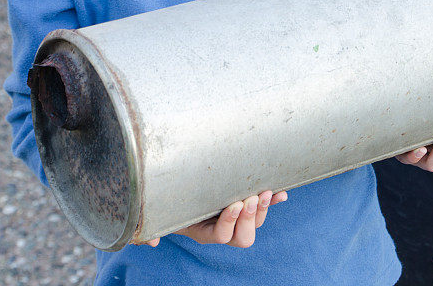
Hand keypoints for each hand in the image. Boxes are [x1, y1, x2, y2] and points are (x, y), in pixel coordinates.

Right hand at [134, 190, 287, 247]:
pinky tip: (282, 194)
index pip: (221, 236)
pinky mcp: (244, 202)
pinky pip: (262, 206)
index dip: (230, 223)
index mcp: (204, 231)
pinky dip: (272, 201)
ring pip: (255, 222)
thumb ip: (151, 229)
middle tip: (250, 197)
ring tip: (266, 191)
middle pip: (243, 236)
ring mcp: (235, 216)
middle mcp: (222, 227)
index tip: (234, 204)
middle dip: (249, 218)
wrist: (180, 190)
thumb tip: (151, 242)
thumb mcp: (159, 215)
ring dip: (262, 209)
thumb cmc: (170, 203)